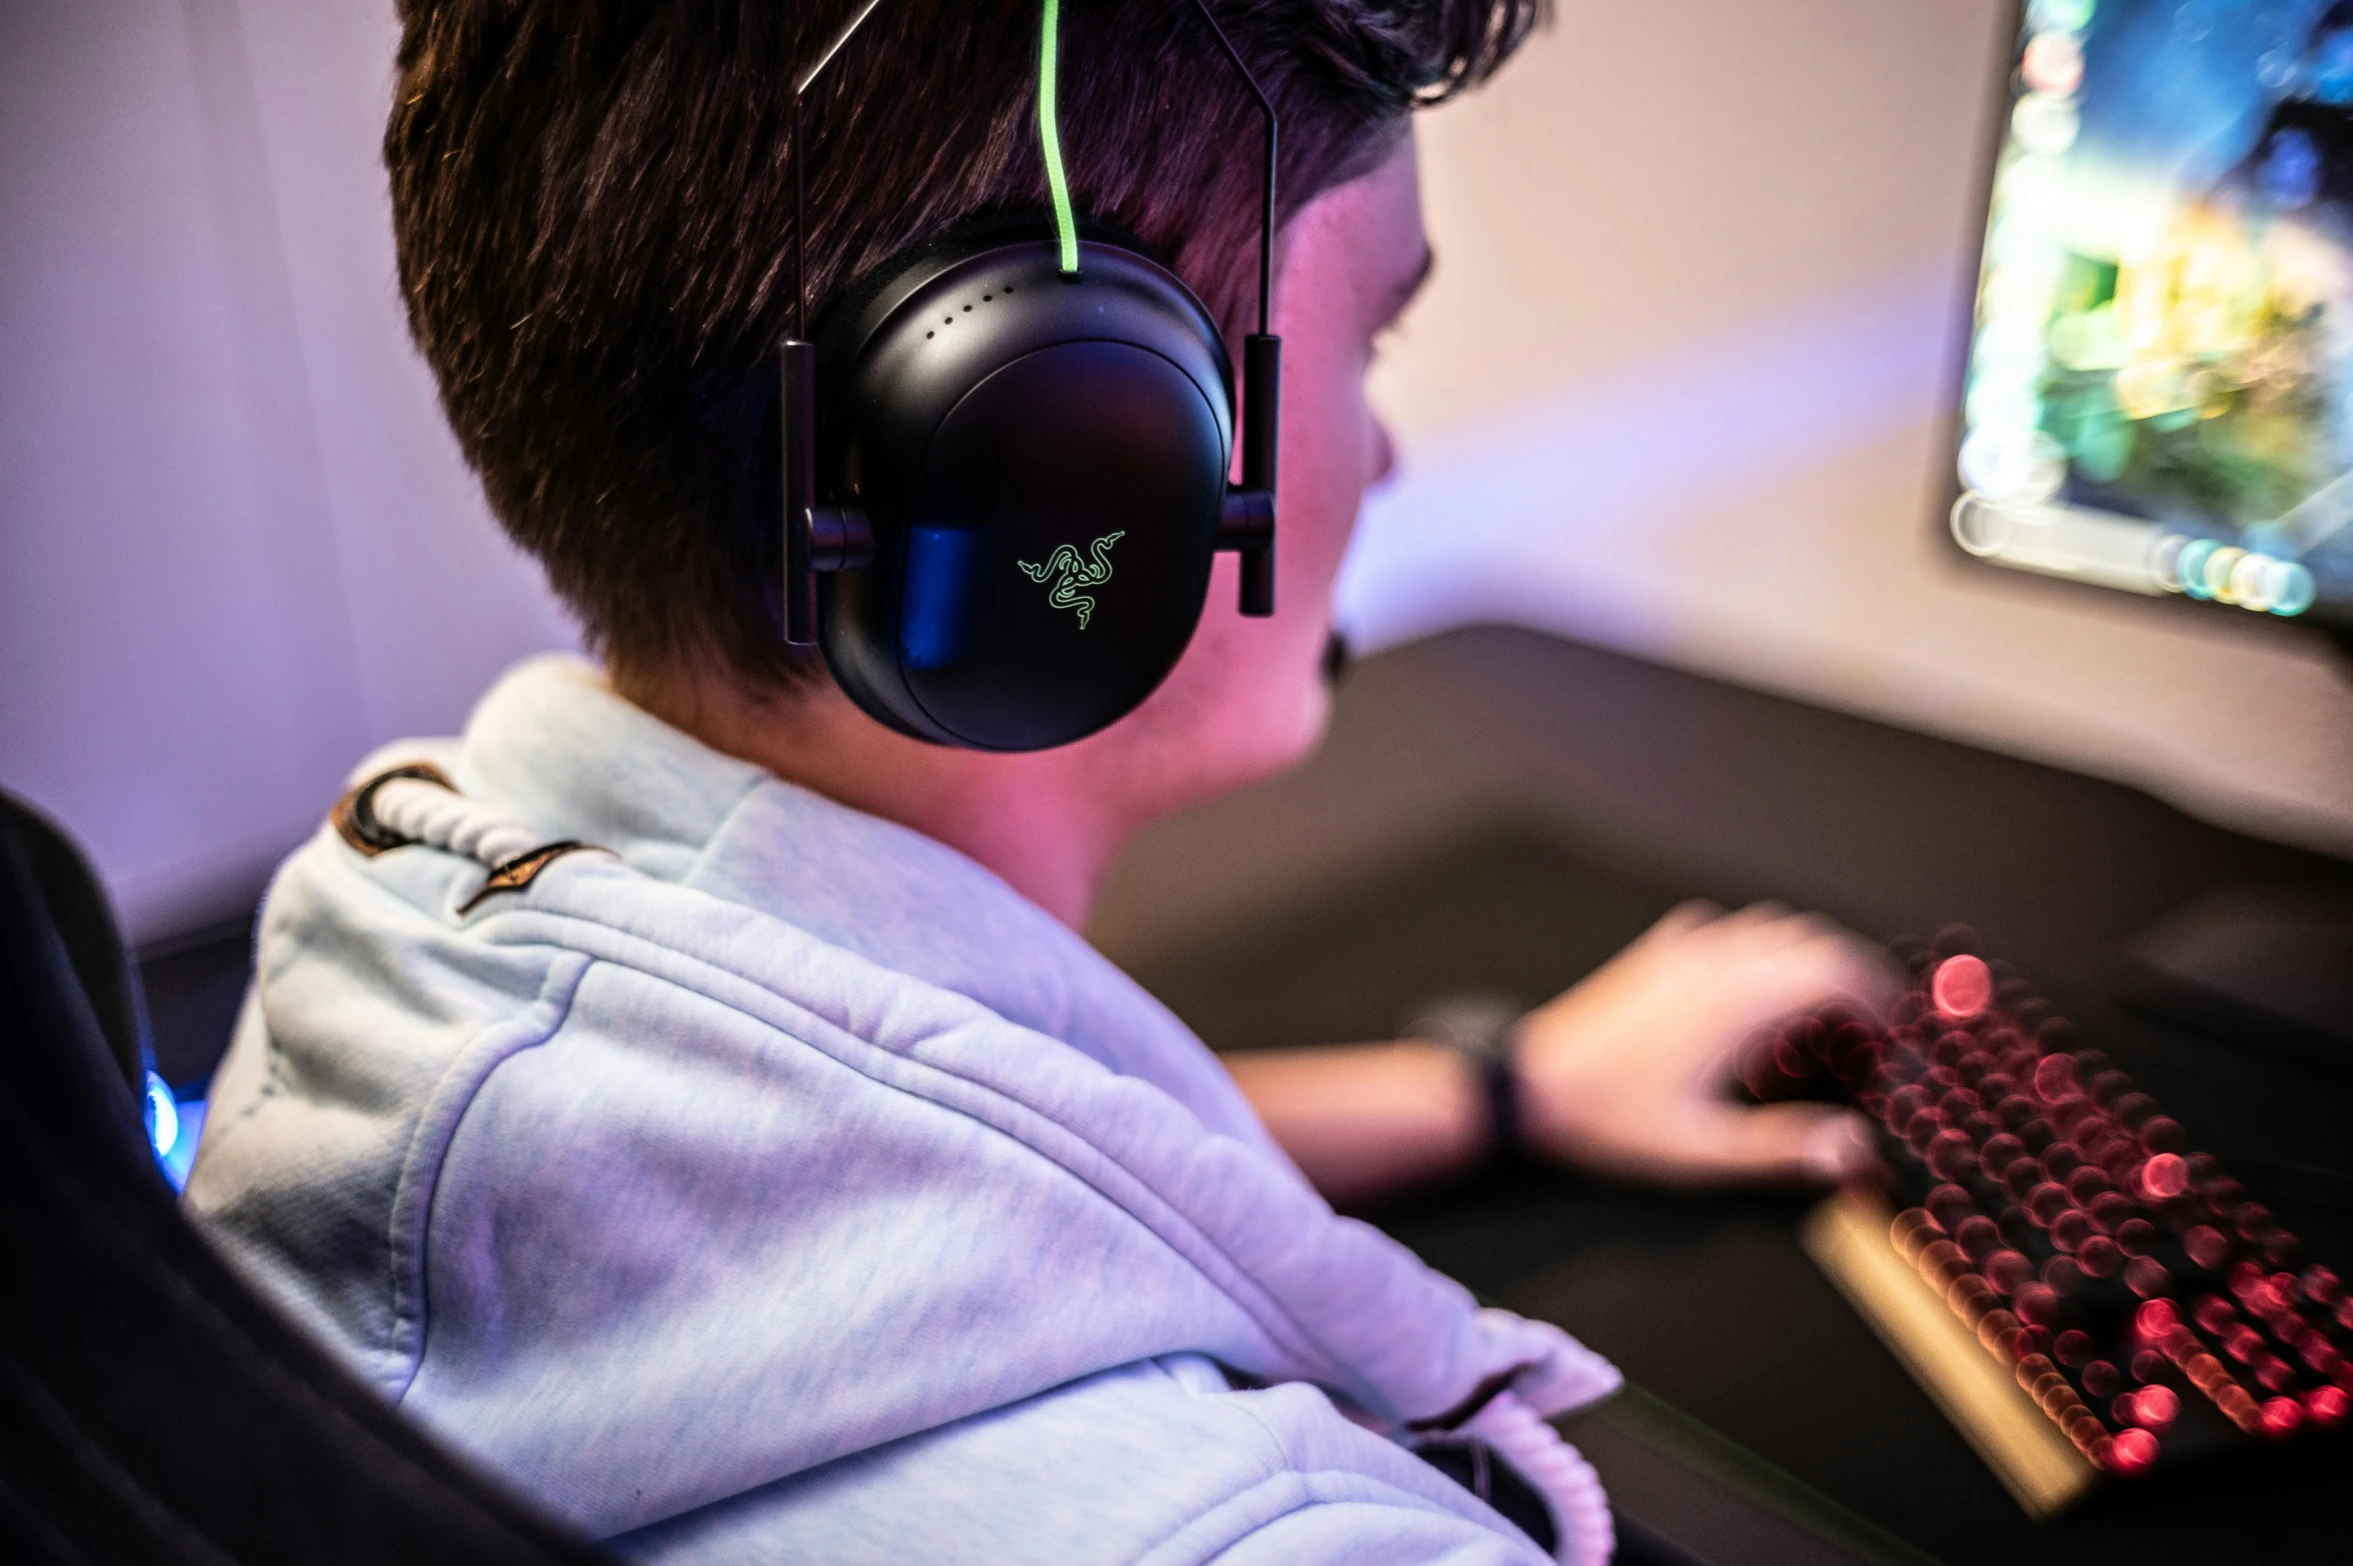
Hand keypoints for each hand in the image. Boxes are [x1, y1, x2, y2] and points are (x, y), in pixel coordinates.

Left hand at [1511, 902, 1895, 1186]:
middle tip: (1870, 1028)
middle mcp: (1715, 960)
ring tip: (1824, 1013)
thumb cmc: (1611, 1119)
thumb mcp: (1700, 1150)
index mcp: (1734, 1002)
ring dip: (1810, 959)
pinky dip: (1760, 949)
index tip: (1887, 1039)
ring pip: (1772, 927)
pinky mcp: (1659, 952)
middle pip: (1812, 940)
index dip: (1874, 999)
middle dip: (1854, 976)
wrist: (1530, 1086)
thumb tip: (1853, 1150)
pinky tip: (1757, 992)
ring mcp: (1684, 949)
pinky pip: (1728, 929)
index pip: (1833, 970)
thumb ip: (1781, 1148)